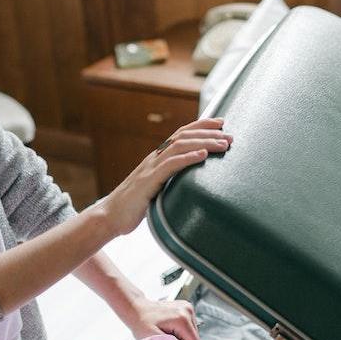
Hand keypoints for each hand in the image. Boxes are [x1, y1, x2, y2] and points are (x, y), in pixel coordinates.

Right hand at [98, 118, 231, 235]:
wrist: (110, 216)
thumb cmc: (134, 205)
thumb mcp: (156, 187)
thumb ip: (170, 180)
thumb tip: (190, 180)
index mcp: (157, 158)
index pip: (181, 134)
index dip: (201, 125)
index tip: (221, 123)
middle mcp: (154, 158)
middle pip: (184, 137)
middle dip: (208, 134)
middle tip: (230, 136)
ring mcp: (150, 168)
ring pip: (180, 147)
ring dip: (204, 143)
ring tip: (222, 144)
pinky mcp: (148, 182)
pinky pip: (170, 166)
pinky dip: (188, 158)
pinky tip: (203, 155)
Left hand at [122, 297, 200, 339]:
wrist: (136, 308)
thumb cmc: (141, 323)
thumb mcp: (153, 339)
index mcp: (182, 319)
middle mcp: (188, 310)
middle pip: (195, 338)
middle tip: (166, 339)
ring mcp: (188, 307)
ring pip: (193, 333)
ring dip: (181, 337)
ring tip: (167, 332)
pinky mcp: (186, 308)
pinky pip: (189, 326)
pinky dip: (181, 330)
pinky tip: (169, 327)